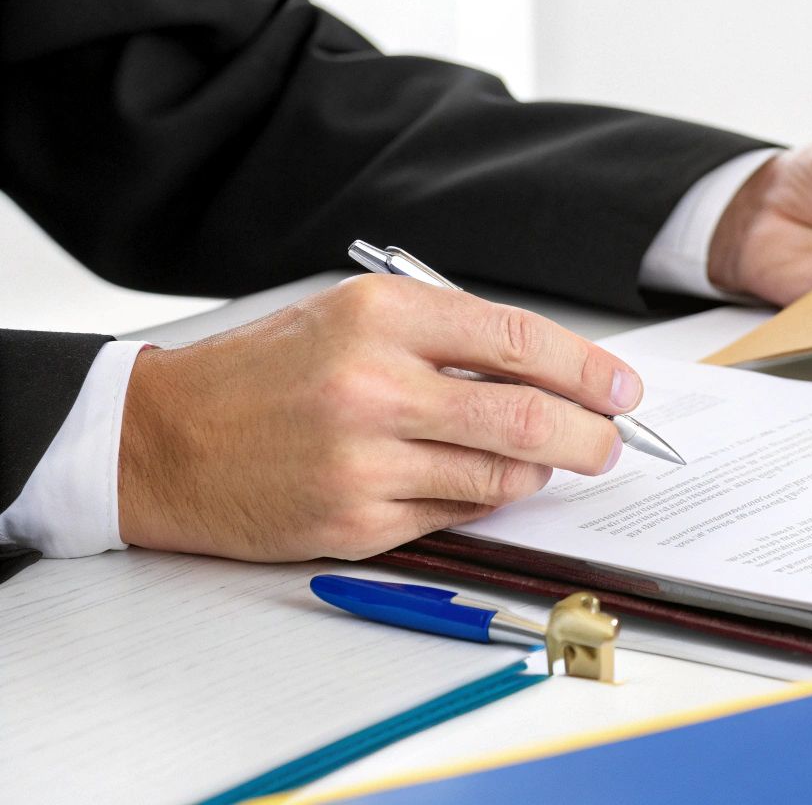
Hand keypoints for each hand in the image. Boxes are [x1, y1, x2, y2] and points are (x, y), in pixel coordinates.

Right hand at [118, 275, 641, 561]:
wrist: (162, 441)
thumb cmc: (265, 375)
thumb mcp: (351, 318)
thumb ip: (449, 339)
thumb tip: (556, 373)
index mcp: (379, 317)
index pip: (519, 341)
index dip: (588, 370)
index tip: (623, 388)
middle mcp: (373, 387)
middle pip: (526, 419)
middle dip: (589, 436)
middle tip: (610, 442)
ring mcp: (363, 462)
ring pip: (500, 479)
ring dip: (536, 473)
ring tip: (537, 461)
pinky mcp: (353, 522)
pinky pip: (455, 516)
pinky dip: (481, 502)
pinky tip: (471, 483)